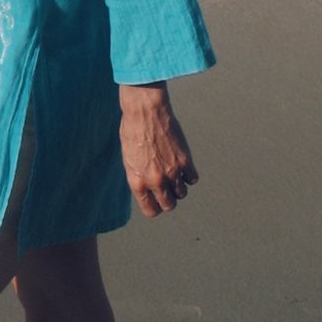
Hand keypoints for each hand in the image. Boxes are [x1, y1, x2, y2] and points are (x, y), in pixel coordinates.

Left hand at [119, 82, 198, 217]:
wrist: (145, 110)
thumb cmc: (132, 130)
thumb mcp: (129, 158)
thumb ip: (139, 176)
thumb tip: (149, 189)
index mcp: (137, 182)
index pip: (151, 210)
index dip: (155, 206)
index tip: (156, 199)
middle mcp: (155, 181)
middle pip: (169, 205)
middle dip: (168, 198)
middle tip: (167, 188)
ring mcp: (171, 172)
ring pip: (182, 194)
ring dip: (179, 187)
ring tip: (173, 173)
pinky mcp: (185, 161)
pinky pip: (192, 179)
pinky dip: (189, 175)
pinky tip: (183, 165)